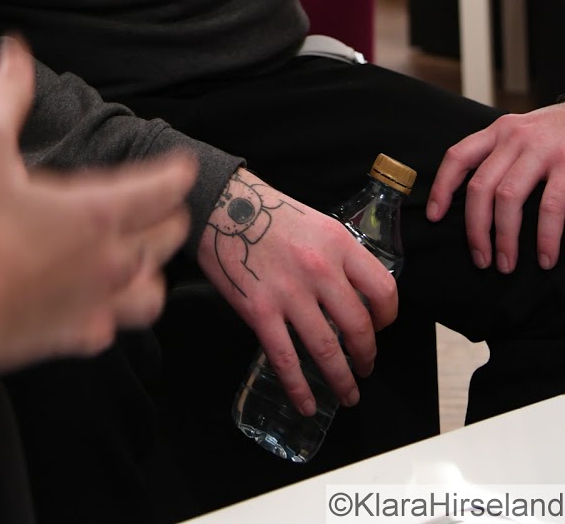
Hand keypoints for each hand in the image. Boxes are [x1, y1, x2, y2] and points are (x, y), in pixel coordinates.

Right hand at [0, 41, 195, 400]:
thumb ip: (7, 96)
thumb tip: (15, 50)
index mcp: (97, 210)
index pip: (161, 188)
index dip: (177, 173)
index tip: (185, 166)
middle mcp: (111, 258)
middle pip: (166, 237)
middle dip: (168, 216)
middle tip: (163, 204)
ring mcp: (98, 303)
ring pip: (152, 290)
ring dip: (151, 268)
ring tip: (140, 256)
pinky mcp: (77, 337)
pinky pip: (114, 326)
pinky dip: (114, 311)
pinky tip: (98, 303)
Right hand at [197, 170, 396, 416]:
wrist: (222, 206)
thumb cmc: (267, 211)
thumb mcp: (316, 224)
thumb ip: (337, 256)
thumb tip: (353, 292)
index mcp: (338, 244)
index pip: (382, 290)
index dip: (388, 317)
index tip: (381, 327)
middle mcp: (319, 269)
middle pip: (358, 327)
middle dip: (366, 356)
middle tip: (365, 367)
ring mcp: (289, 293)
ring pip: (327, 350)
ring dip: (342, 380)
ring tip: (347, 393)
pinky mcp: (260, 311)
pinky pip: (286, 360)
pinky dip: (299, 389)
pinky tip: (306, 404)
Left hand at [427, 104, 564, 273]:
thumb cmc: (555, 133)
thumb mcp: (521, 134)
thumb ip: (500, 157)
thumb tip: (475, 203)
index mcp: (498, 131)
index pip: (458, 157)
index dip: (442, 187)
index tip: (434, 216)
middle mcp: (514, 138)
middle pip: (480, 186)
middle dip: (476, 228)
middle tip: (480, 258)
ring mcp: (541, 151)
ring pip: (508, 197)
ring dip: (504, 237)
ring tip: (505, 264)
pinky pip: (550, 207)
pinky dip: (546, 237)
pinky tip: (545, 257)